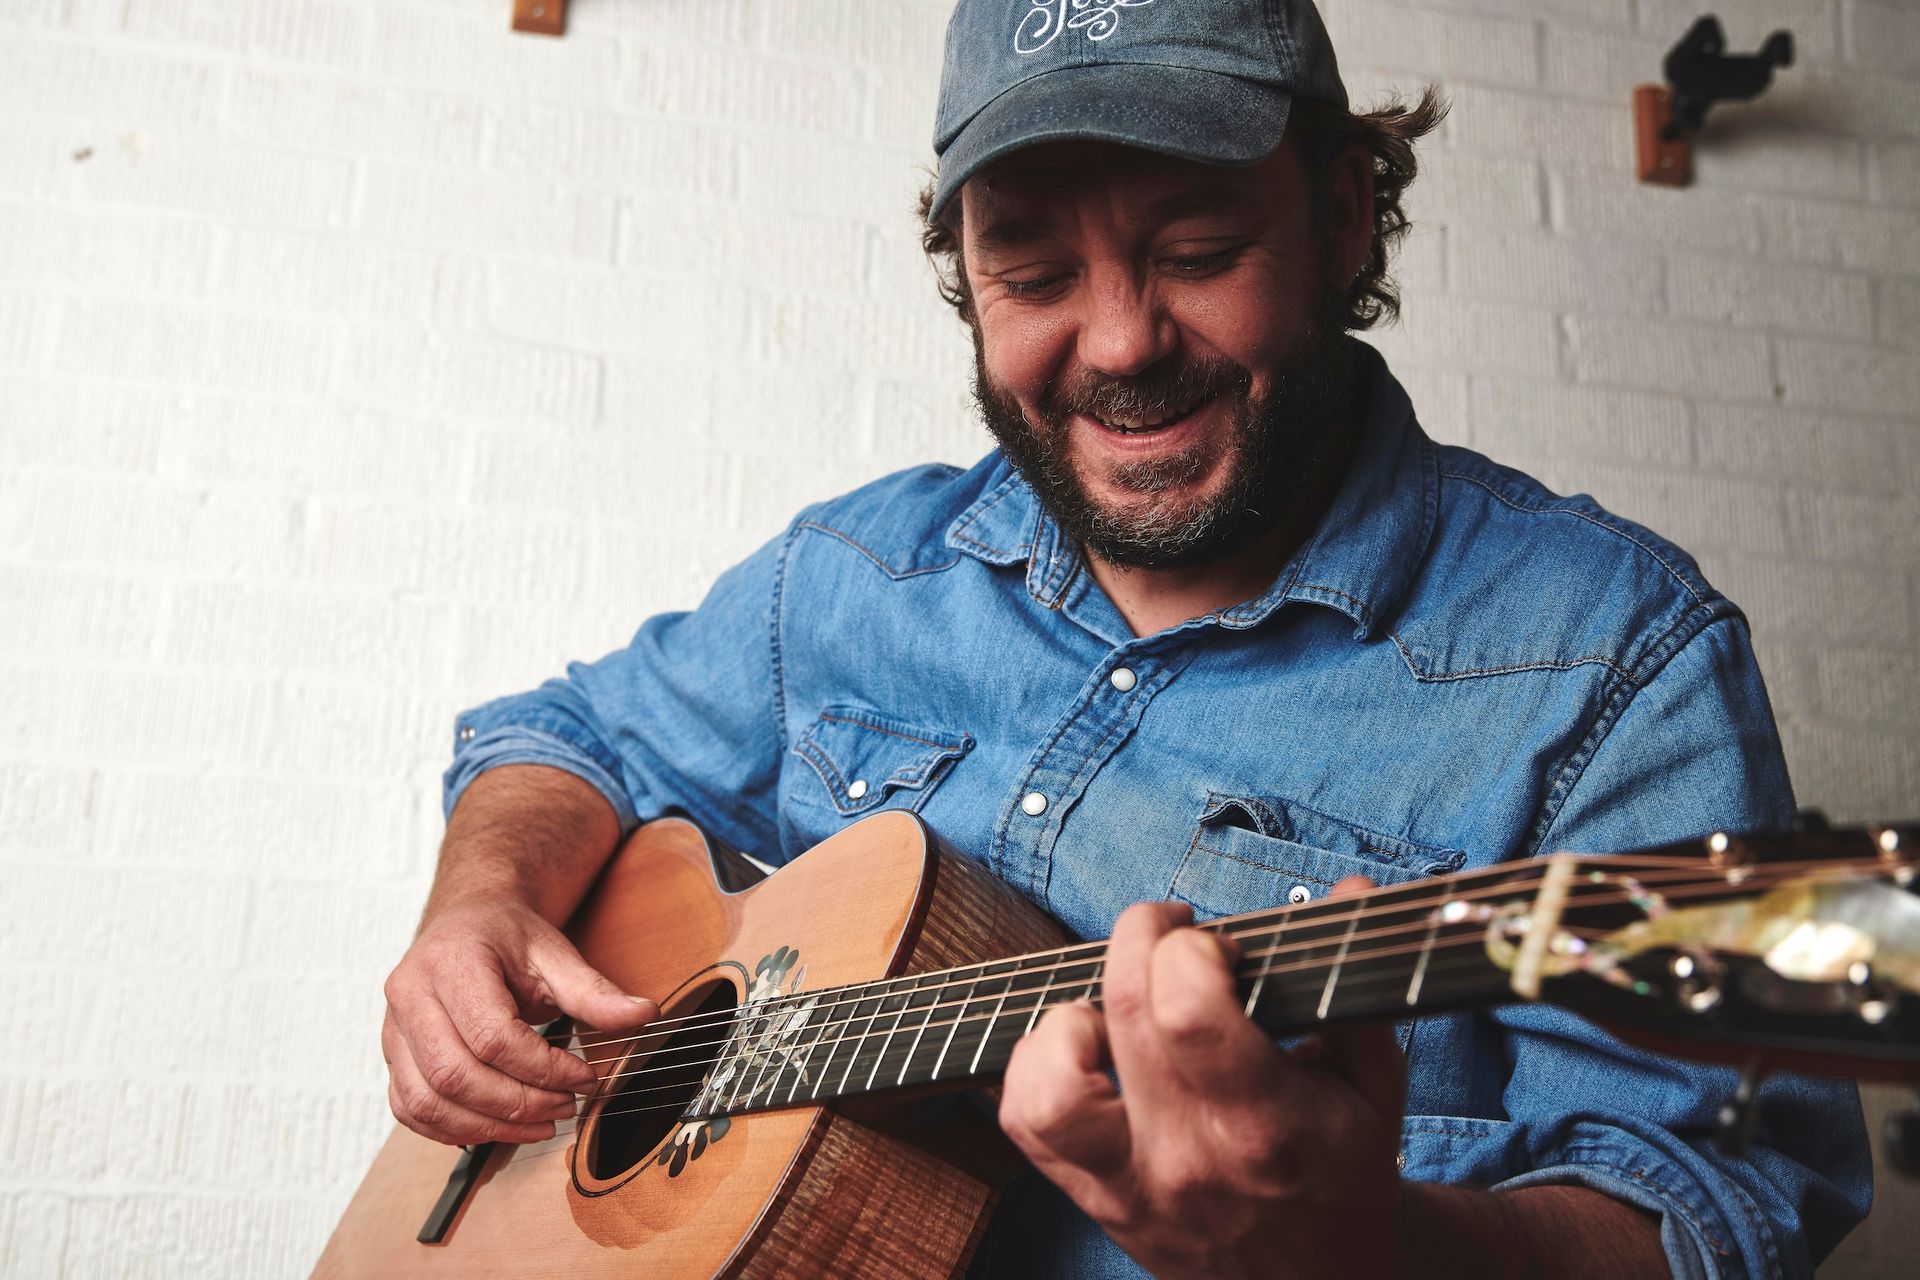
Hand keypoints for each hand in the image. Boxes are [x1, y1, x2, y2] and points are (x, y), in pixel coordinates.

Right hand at [381, 896, 658, 1145]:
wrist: (467, 924)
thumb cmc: (506, 937)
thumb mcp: (555, 952)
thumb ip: (594, 991)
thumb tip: (644, 1015)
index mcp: (450, 961)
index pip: (492, 1036)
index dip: (542, 1068)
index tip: (584, 1076)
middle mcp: (409, 994)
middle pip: (455, 1074)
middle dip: (517, 1103)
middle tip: (566, 1107)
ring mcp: (392, 1028)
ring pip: (427, 1101)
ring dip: (487, 1126)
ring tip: (539, 1124)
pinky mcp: (392, 1055)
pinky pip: (410, 1109)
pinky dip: (452, 1129)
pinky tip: (497, 1126)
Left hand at [998, 879, 1407, 1279]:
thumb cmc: (1347, 1169)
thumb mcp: (1374, 1081)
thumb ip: (1353, 980)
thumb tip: (1350, 887)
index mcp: (1265, 1128)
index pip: (1187, 1011)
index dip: (1193, 949)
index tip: (1220, 946)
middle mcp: (1188, 1160)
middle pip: (1122, 1014)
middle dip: (1143, 938)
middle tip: (1174, 936)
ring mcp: (1132, 1186)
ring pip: (1050, 1085)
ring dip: (1071, 1017)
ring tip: (1117, 1007)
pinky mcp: (1095, 1200)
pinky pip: (1026, 1123)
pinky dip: (1036, 1065)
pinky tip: (1084, 1044)